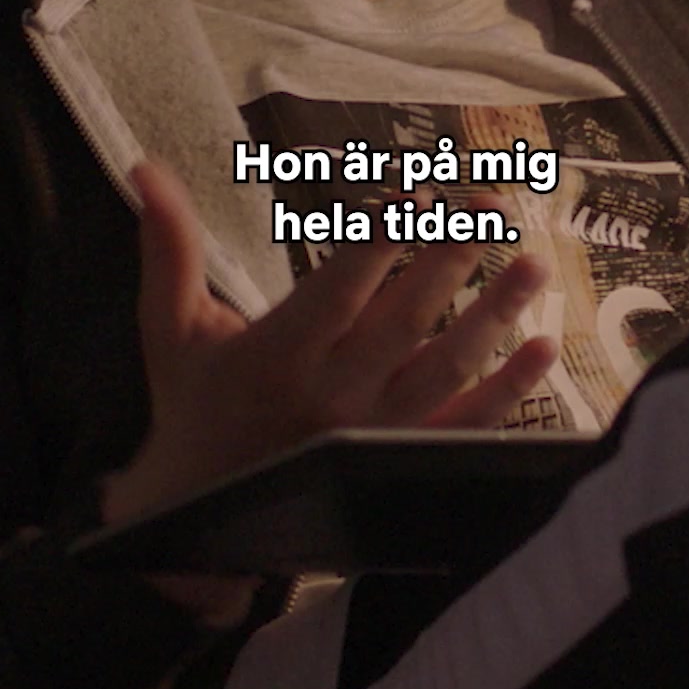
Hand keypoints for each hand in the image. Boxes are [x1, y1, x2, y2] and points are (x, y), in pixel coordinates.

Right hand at [104, 160, 555, 534]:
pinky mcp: (402, 465)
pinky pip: (466, 427)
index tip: (415, 191)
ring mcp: (375, 438)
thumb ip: (167, 245)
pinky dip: (511, 391)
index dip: (379, 239)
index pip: (337, 288)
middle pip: (404, 319)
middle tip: (491, 204)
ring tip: (532, 262)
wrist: (199, 522)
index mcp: (275, 358)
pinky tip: (543, 346)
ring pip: (447, 368)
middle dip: (451, 257)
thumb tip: (144, 167)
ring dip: (495, 314)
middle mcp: (330, 399)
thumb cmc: (190, 406)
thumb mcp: (169, 327)